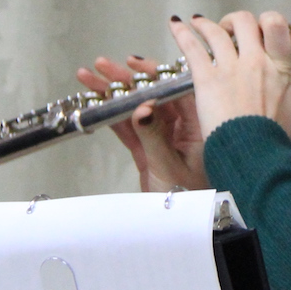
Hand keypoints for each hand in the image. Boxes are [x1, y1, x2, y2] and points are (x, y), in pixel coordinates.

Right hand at [76, 55, 208, 191]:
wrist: (185, 226)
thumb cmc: (192, 197)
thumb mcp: (171, 165)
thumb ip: (153, 136)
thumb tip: (140, 108)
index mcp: (200, 124)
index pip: (177, 89)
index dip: (155, 73)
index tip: (134, 64)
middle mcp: (183, 127)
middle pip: (153, 95)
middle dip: (127, 80)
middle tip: (104, 66)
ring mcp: (164, 138)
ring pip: (137, 108)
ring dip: (113, 94)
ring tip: (90, 78)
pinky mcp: (148, 151)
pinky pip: (128, 128)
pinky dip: (111, 116)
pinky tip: (94, 103)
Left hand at [170, 11, 290, 140]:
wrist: (256, 154)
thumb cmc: (272, 138)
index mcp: (281, 68)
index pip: (277, 26)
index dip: (267, 20)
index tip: (259, 28)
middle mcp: (257, 61)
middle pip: (245, 22)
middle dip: (235, 22)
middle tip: (229, 30)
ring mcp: (231, 68)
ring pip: (216, 31)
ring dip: (206, 24)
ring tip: (199, 24)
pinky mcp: (208, 79)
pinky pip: (192, 47)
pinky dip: (183, 34)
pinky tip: (177, 27)